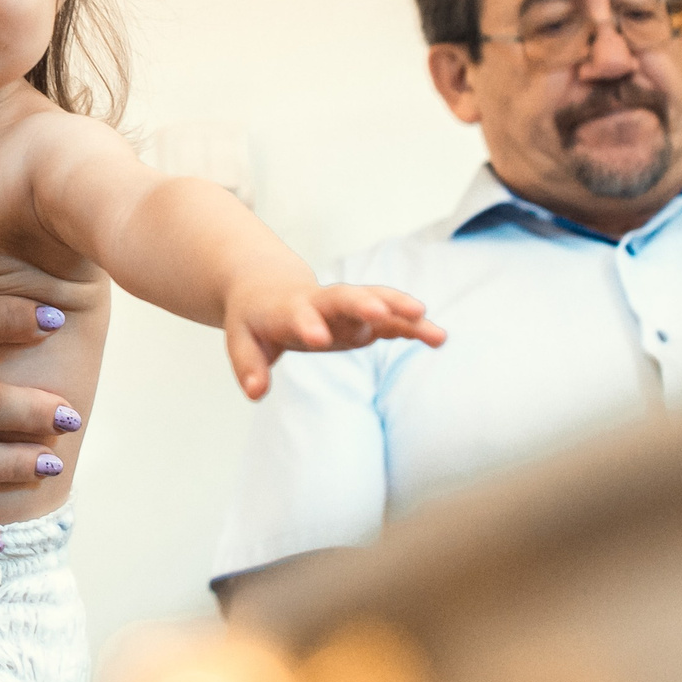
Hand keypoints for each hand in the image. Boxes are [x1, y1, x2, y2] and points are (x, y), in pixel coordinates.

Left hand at [222, 279, 444, 398]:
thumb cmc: (256, 319)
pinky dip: (412, 325)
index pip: (298, 315)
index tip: (316, 338)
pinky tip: (438, 337)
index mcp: (288, 309)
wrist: (269, 288)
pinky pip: (392, 318)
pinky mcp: (364, 316)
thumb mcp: (242, 341)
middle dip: (361, 303)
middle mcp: (322, 303)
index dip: (307, 325)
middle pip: (343, 297)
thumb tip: (255, 394)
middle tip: (379, 312)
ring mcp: (346, 307)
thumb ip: (249, 367)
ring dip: (398, 307)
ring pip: (375, 300)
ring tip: (425, 319)